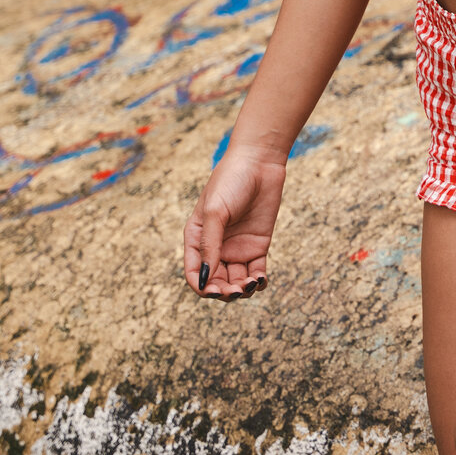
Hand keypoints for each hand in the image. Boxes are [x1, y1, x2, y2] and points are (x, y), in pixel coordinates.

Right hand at [184, 143, 285, 299]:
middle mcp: (216, 247)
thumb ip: (210, 245)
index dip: (202, 287)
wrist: (259, 162)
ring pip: (235, 281)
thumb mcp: (216, 212)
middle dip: (224, 292)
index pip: (194, 273)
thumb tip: (205, 279)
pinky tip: (260, 281)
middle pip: (215, 281)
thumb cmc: (230, 181)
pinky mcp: (257, 246)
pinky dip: (258, 283)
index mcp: (197, 238)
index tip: (213, 290)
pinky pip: (256, 273)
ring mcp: (237, 248)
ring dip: (241, 290)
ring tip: (250, 284)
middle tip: (235, 289)